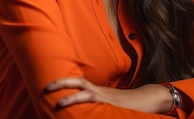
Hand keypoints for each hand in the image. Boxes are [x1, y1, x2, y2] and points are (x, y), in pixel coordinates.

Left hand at [45, 77, 172, 112]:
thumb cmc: (125, 104)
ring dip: (72, 97)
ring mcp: (105, 97)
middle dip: (62, 83)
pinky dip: (87, 106)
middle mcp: (98, 91)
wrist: (146, 99)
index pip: (77, 81)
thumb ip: (94, 102)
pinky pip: (97, 105)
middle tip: (47, 87)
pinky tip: (77, 113)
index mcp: (95, 90)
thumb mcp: (106, 102)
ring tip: (59, 103)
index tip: (48, 83)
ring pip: (86, 93)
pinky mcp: (111, 105)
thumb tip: (79, 107)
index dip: (63, 81)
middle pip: (78, 81)